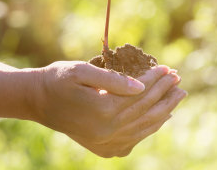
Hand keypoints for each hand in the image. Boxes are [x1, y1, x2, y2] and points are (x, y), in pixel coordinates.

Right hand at [31, 61, 186, 156]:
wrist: (38, 101)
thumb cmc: (59, 79)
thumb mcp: (82, 71)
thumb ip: (113, 79)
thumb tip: (141, 86)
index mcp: (103, 109)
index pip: (140, 93)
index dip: (156, 79)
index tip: (168, 68)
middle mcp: (106, 131)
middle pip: (146, 110)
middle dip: (165, 93)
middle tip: (179, 79)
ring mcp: (105, 143)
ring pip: (144, 127)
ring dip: (165, 110)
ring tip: (178, 95)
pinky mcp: (103, 148)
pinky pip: (135, 139)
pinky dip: (151, 128)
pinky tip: (162, 117)